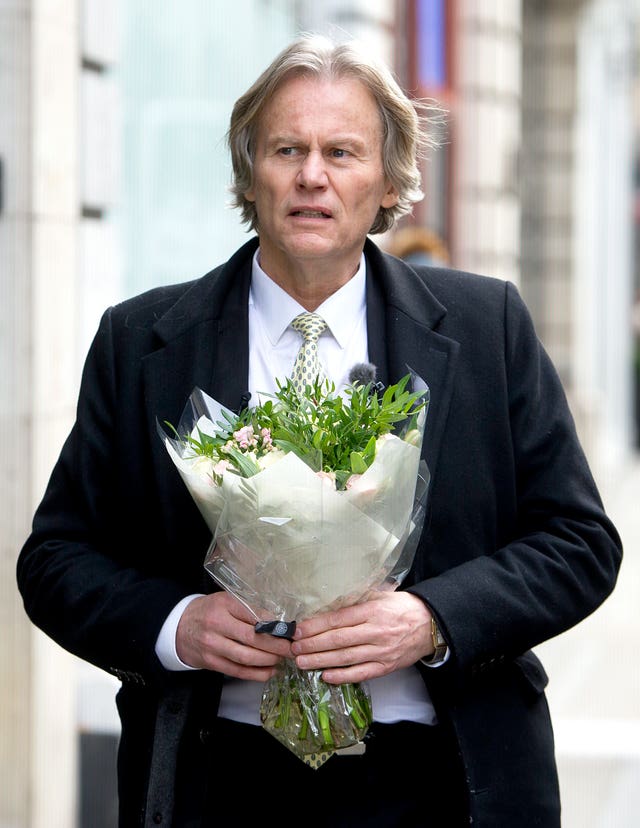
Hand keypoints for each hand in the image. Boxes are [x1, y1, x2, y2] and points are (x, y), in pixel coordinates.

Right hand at [175, 591, 291, 679]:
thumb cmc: (209, 611)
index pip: (254, 615)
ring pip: (246, 657)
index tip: (290, 631)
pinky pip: (238, 671)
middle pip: (253, 638)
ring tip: (282, 658)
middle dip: (277, 646)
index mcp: (224, 605)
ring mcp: (213, 646)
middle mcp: (217, 625)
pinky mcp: (211, 663)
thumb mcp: (226, 601)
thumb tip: (278, 621)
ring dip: (269, 660)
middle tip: (292, 648)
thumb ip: (248, 609)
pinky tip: (270, 671)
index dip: (275, 625)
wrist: (179, 627)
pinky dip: (257, 673)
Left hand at [291, 591, 432, 683]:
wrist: (431, 625)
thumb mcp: (382, 594)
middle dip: (313, 645)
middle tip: (294, 648)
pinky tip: (325, 676)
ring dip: (321, 661)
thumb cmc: (402, 607)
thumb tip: (329, 598)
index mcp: (373, 610)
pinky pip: (361, 673)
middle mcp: (376, 631)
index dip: (317, 625)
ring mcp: (381, 651)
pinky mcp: (386, 666)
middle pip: (339, 640)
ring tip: (302, 662)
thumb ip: (358, 597)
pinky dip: (343, 676)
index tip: (299, 629)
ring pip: (346, 658)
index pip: (339, 619)